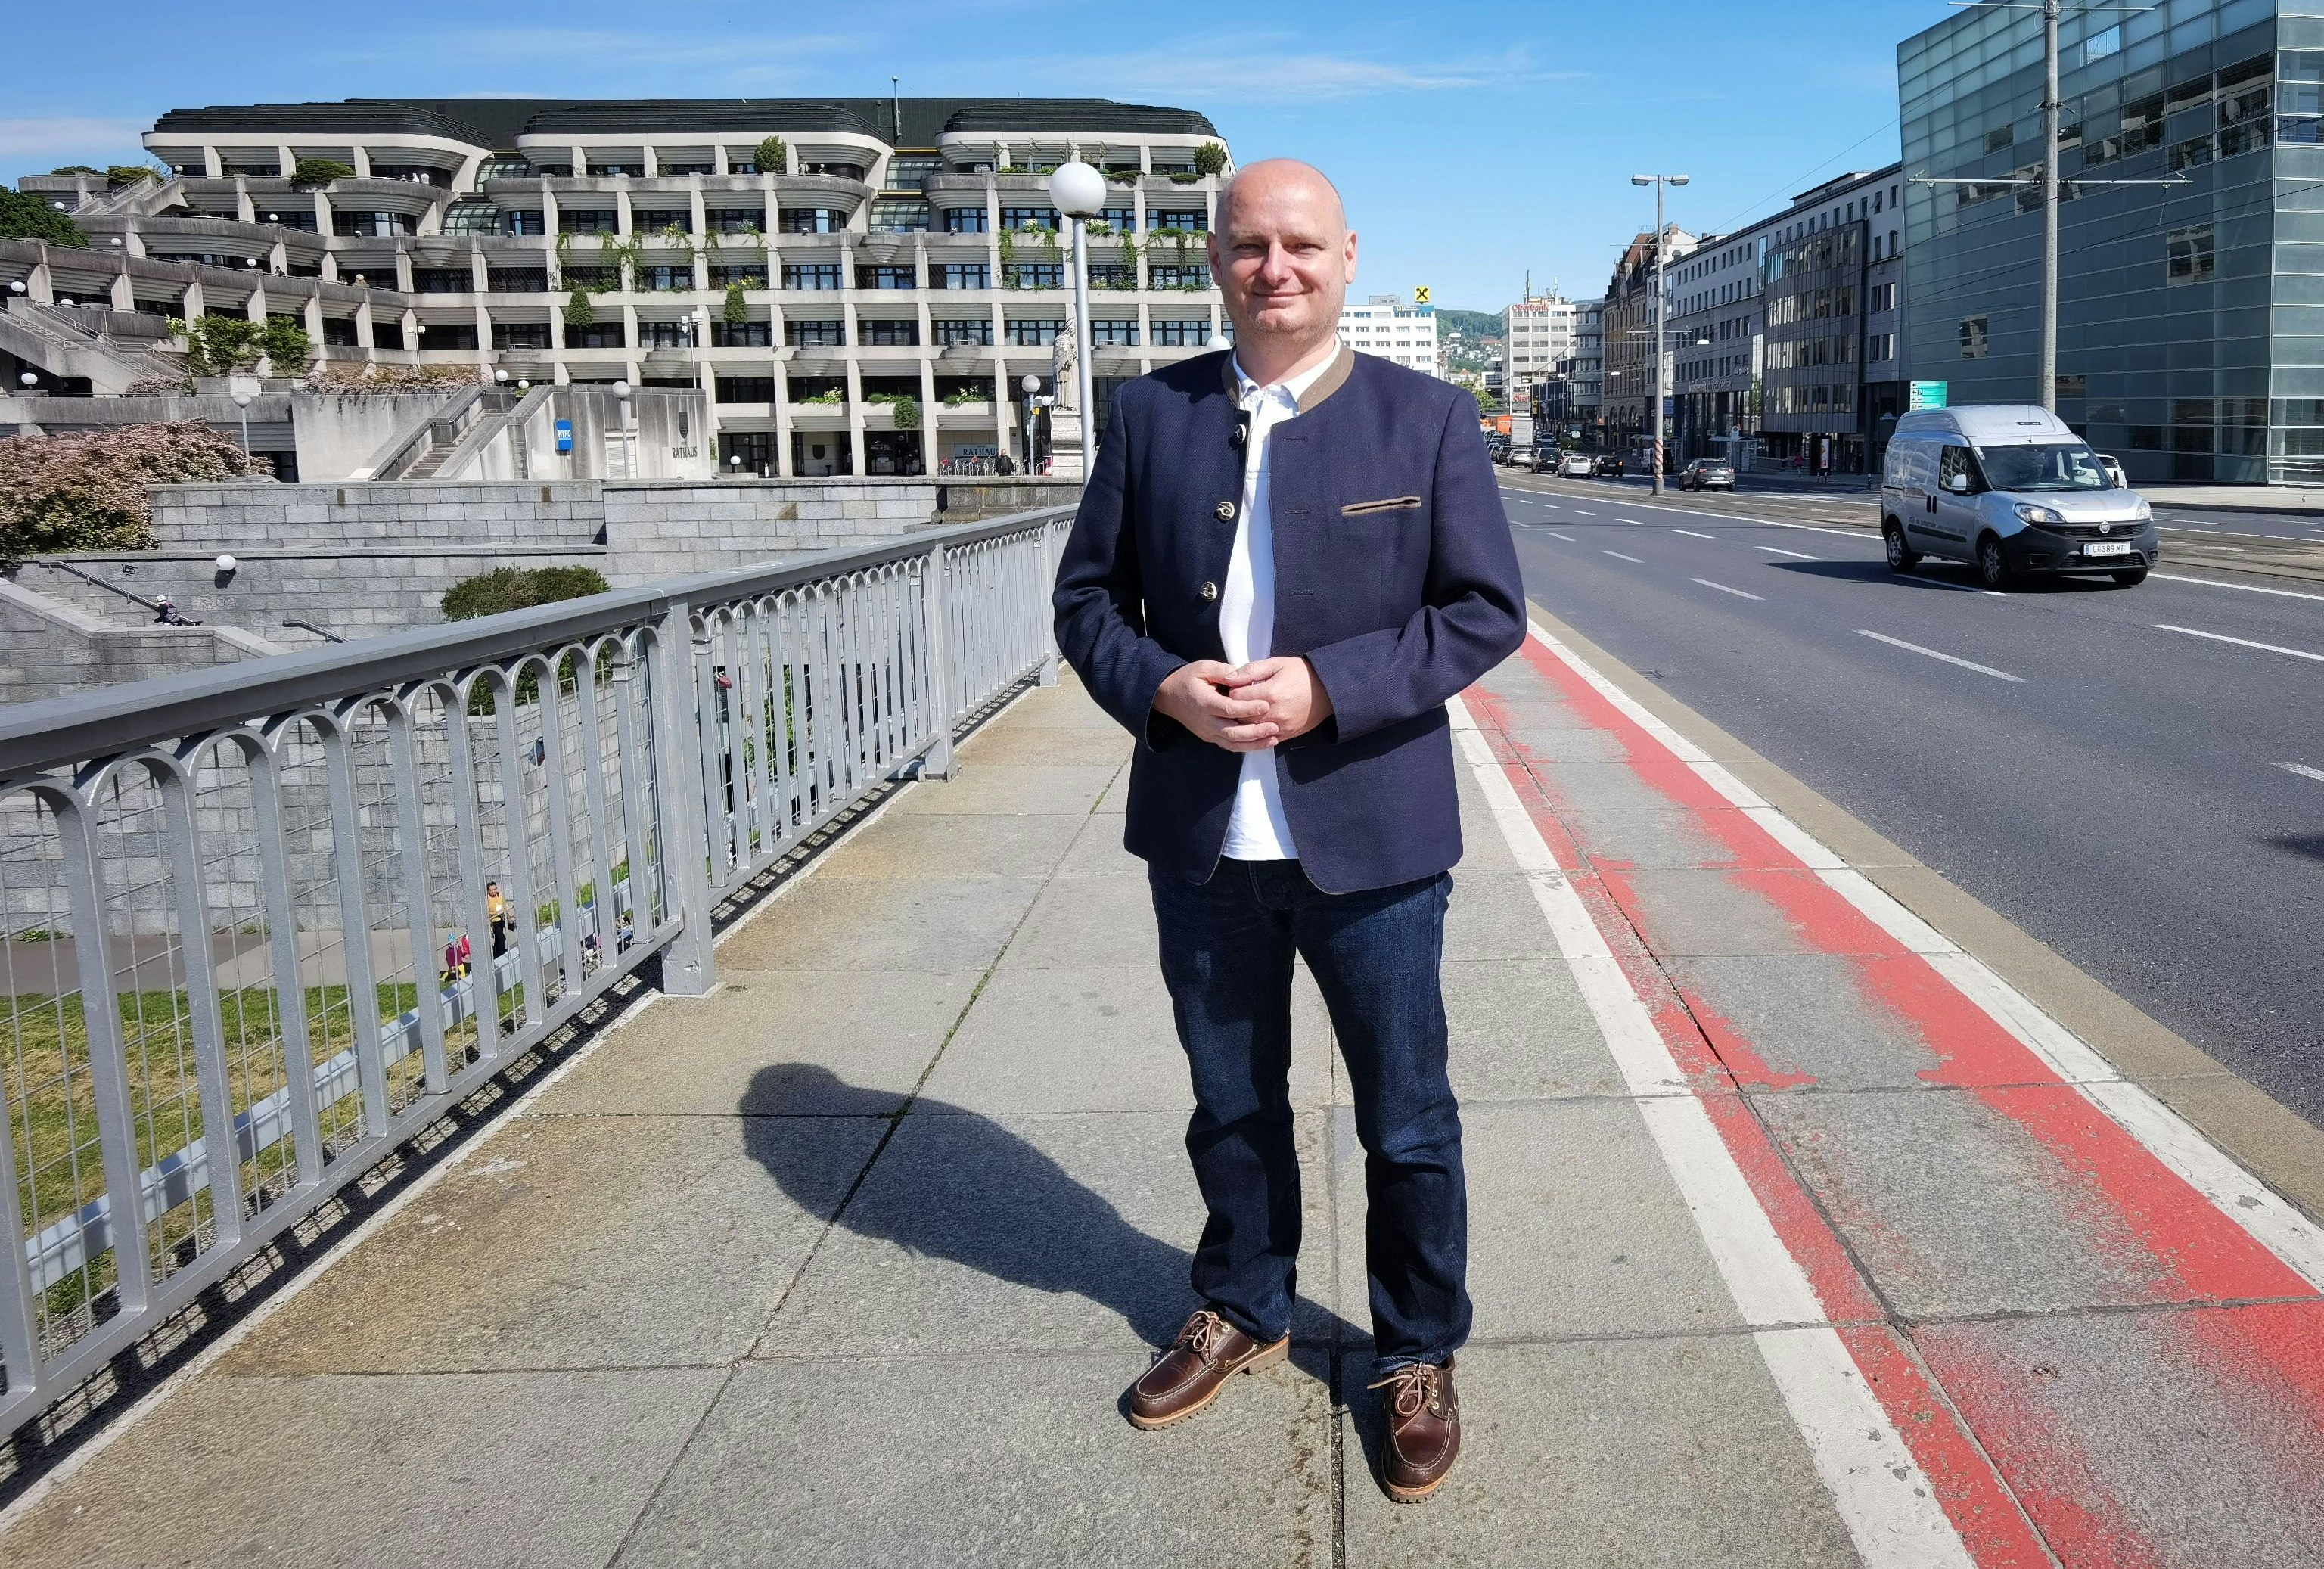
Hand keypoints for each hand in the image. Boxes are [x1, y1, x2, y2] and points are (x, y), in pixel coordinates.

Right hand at [1154, 661, 1280, 752]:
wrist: (1167, 696)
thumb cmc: (1187, 679)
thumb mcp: (1203, 667)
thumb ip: (1223, 671)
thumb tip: (1241, 675)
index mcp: (1204, 702)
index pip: (1228, 709)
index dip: (1248, 709)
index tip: (1266, 705)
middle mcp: (1205, 721)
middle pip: (1232, 732)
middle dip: (1255, 732)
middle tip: (1274, 727)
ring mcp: (1207, 732)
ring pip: (1232, 744)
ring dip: (1253, 744)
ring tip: (1273, 739)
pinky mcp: (1210, 737)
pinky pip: (1229, 745)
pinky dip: (1246, 747)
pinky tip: (1262, 743)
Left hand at [1222, 657, 1332, 742]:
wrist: (1329, 690)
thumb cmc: (1302, 674)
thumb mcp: (1276, 664)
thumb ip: (1251, 670)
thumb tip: (1229, 677)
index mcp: (1270, 693)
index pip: (1236, 697)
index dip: (1232, 691)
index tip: (1237, 687)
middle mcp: (1274, 713)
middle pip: (1240, 716)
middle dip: (1235, 708)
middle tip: (1239, 699)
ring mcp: (1280, 726)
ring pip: (1249, 730)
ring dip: (1244, 721)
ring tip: (1247, 709)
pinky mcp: (1286, 735)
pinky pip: (1263, 739)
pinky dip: (1256, 732)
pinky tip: (1258, 721)